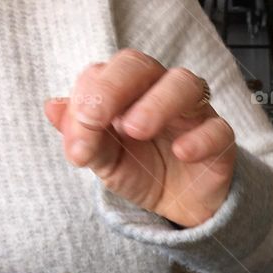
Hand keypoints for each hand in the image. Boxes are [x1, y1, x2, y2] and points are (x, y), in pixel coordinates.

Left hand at [45, 49, 236, 227]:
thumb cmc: (142, 171)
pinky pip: (217, 129)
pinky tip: (180, 153)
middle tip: (97, 119)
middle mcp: (160, 92)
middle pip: (141, 65)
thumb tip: (52, 108)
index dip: (87, 98)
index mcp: (127, 91)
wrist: (180, 206)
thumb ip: (82, 137)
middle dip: (114, 86)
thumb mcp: (104, 161)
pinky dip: (199, 138)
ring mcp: (194, 113)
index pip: (103, 74)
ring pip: (185, 85)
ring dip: (157, 103)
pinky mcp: (220, 140)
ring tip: (135, 130)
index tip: (79, 135)